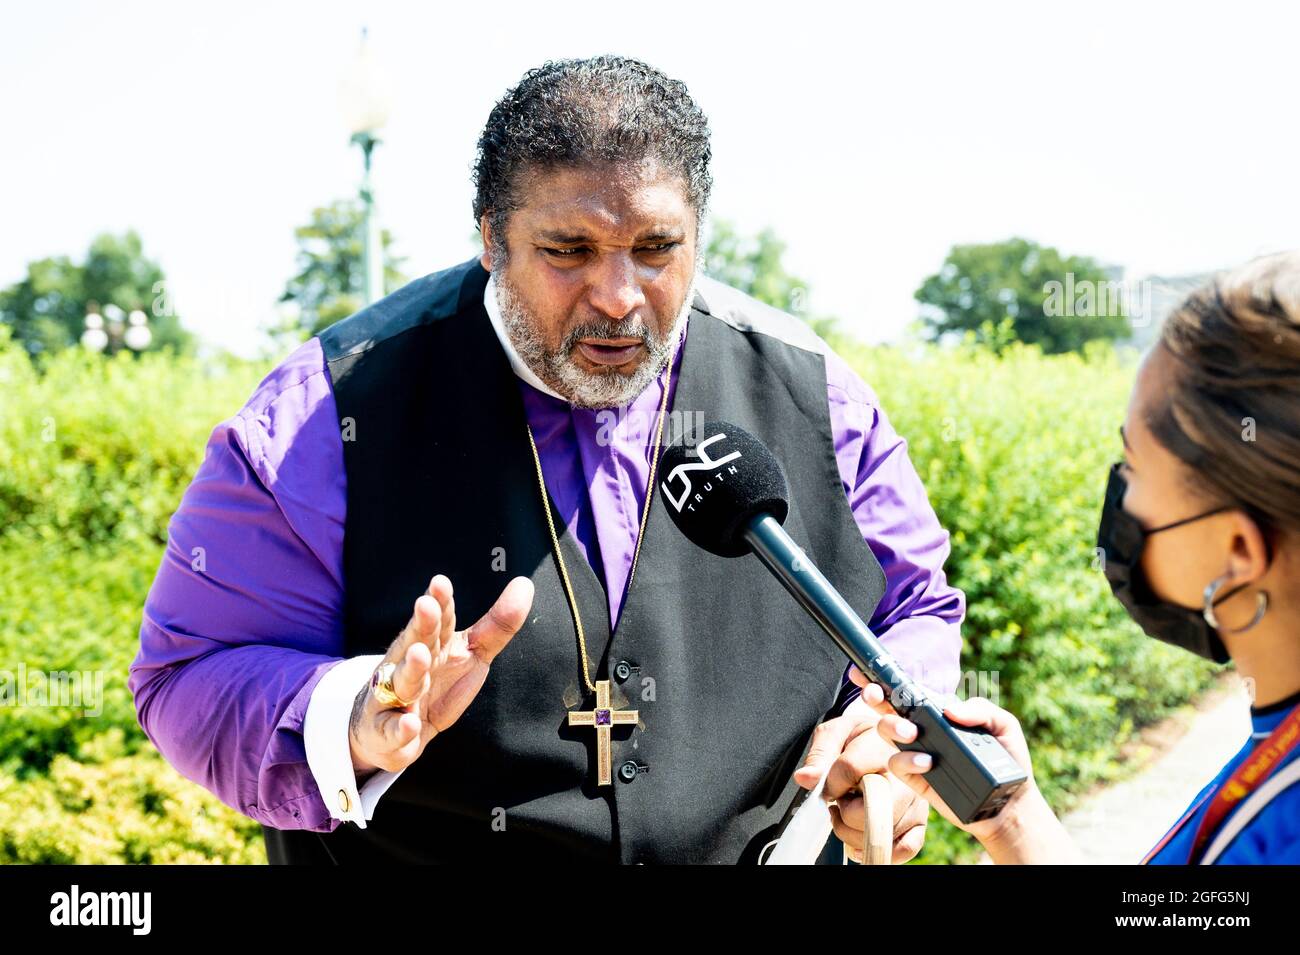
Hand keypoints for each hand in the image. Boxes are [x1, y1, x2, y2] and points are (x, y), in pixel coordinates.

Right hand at [348, 574, 533, 778]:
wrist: (390, 732)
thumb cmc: (436, 684)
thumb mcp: (472, 654)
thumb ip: (498, 624)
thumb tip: (524, 584)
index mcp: (434, 645)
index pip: (439, 621)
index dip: (441, 602)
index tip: (441, 583)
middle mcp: (409, 665)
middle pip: (416, 641)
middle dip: (421, 625)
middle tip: (426, 605)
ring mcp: (394, 697)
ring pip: (402, 681)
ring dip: (410, 668)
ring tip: (419, 654)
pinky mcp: (386, 732)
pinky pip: (392, 730)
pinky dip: (400, 728)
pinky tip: (409, 723)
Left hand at [793, 693, 928, 863]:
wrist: (889, 740)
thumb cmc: (860, 739)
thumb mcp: (837, 733)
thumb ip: (820, 754)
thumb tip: (806, 778)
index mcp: (882, 744)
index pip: (849, 769)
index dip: (831, 784)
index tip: (828, 786)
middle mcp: (906, 774)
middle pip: (869, 810)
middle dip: (845, 812)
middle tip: (842, 800)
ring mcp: (916, 800)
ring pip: (882, 834)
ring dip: (854, 832)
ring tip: (852, 811)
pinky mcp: (921, 821)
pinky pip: (904, 848)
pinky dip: (879, 852)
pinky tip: (861, 841)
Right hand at [848, 664, 1073, 863]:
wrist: (1010, 802)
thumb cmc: (1009, 759)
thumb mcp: (1003, 725)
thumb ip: (981, 709)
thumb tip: (950, 710)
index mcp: (939, 713)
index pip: (908, 692)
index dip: (882, 680)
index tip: (863, 671)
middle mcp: (923, 730)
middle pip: (887, 708)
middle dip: (874, 697)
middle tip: (876, 696)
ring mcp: (916, 753)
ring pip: (886, 732)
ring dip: (892, 726)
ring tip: (912, 733)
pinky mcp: (916, 778)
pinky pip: (897, 764)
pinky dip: (907, 759)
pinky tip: (927, 762)